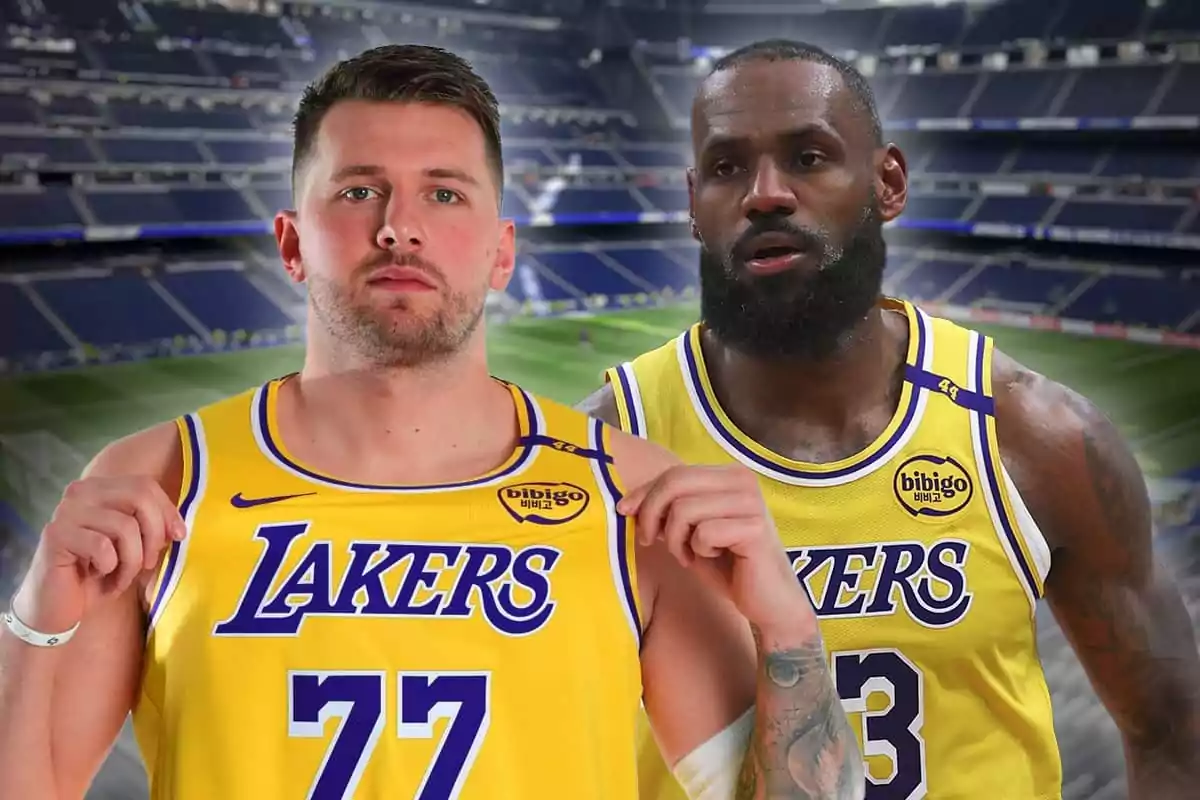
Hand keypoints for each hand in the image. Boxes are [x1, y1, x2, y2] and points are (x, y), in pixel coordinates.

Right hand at [11, 476, 185, 634]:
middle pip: (139, 497)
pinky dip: (111, 568)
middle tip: (148, 563)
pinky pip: (103, 546)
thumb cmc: (100, 574)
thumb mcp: (135, 547)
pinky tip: (100, 577)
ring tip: (122, 576)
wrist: (58, 606)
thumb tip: (179, 528)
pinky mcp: (55, 535)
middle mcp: (80, 492)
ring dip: (132, 560)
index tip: (178, 537)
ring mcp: (65, 511)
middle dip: (154, 534)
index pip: (145, 485)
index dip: (167, 511)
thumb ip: (154, 528)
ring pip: (125, 526)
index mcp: (100, 488)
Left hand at [617, 464, 812, 633]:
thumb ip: (668, 510)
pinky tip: (712, 559)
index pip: (675, 473)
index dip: (644, 492)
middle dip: (652, 513)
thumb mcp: (690, 532)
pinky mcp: (754, 528)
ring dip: (675, 538)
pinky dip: (697, 551)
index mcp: (729, 475)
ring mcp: (751, 502)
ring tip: (687, 555)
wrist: (768, 602)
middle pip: (675, 482)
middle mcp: (743, 480)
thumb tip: (628, 503)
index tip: (625, 512)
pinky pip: (703, 533)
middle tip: (649, 540)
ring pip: (684, 509)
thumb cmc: (727, 566)